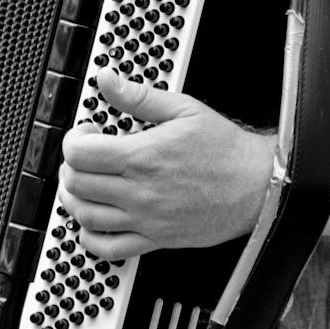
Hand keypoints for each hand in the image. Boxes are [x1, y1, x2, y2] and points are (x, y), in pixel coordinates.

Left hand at [57, 68, 273, 259]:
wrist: (258, 187)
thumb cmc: (226, 151)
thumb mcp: (184, 109)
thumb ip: (138, 96)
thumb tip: (107, 80)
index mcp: (144, 157)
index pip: (80, 154)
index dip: (73, 140)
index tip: (85, 134)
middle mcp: (140, 191)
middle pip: (77, 183)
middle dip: (71, 166)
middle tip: (84, 156)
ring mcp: (146, 219)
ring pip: (85, 216)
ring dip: (73, 199)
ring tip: (83, 184)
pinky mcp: (155, 240)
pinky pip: (108, 248)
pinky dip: (89, 237)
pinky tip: (93, 220)